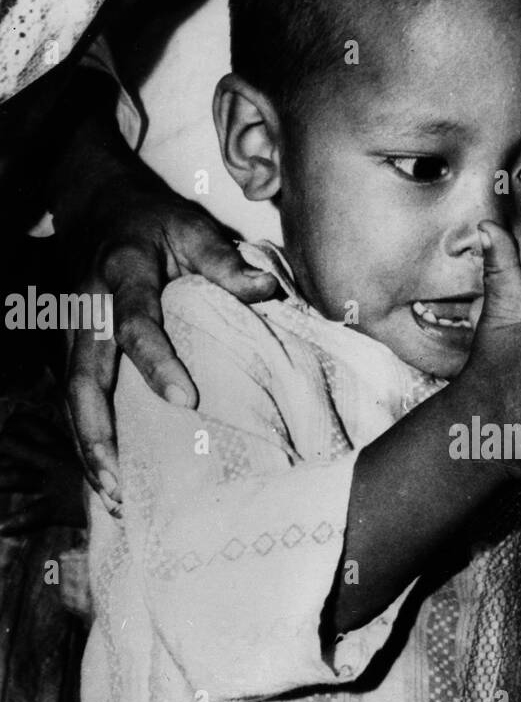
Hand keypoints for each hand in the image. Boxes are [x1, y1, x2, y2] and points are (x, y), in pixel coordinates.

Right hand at [66, 185, 277, 512]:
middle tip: (120, 483)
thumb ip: (225, 261)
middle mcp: (86, 308)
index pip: (135, 323)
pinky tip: (111, 477)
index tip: (186, 399)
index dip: (156, 361)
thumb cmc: (153, 221)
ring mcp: (71, 332)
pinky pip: (76, 400)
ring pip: (71, 398)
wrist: (96, 203)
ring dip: (89, 449)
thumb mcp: (190, 226)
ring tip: (115, 498)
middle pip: (81, 378)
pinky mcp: (70, 350)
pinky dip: (90, 439)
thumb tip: (269, 292)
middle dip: (98, 434)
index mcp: (120, 273)